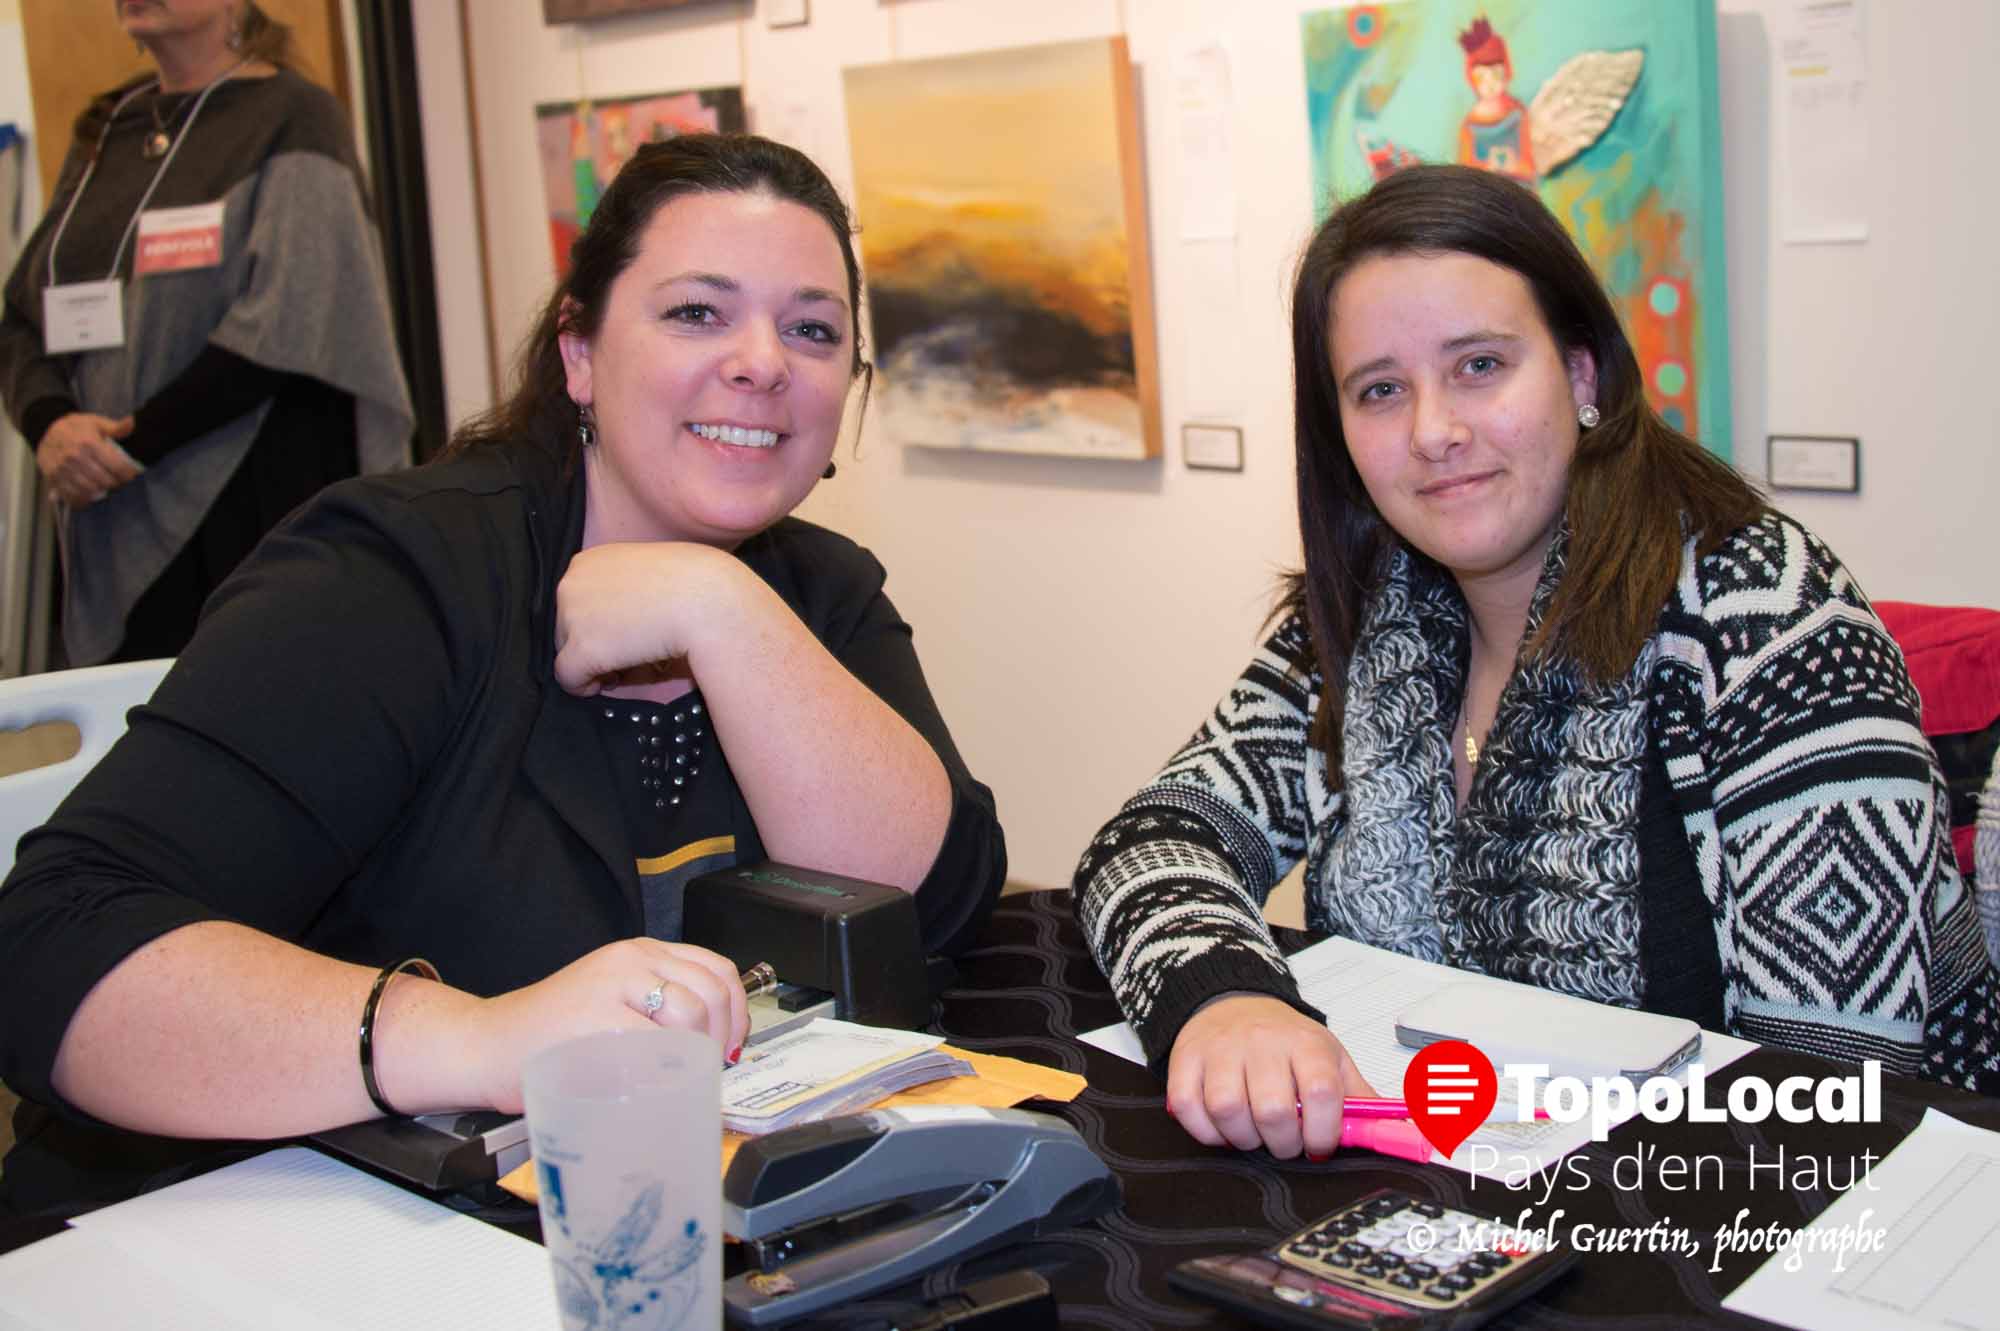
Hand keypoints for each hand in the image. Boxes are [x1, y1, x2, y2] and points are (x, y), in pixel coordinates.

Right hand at [35, 412, 138, 507]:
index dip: (129, 473)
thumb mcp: (96, 422)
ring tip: (105, 485)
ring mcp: (62, 469)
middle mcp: (75, 457)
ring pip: (92, 491)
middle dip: (116, 483)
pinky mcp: (53, 478)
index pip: (118, 467)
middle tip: (118, 480)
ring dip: (102, 491)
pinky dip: (84, 498)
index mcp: (88, 443)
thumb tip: (132, 423)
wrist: (45, 431)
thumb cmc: (75, 428)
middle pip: (106, 481)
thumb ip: (116, 427)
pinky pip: (73, 496)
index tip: (132, 474)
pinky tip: (90, 492)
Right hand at [466, 938, 748, 1112]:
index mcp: (640, 952)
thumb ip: (657, 1006)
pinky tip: (655, 1085)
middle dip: (723, 1039)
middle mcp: (632, 960)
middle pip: (712, 993)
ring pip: (692, 1014)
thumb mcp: (612, 1000)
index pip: (716, 969)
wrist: (485, 1044)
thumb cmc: (547, 1036)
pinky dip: (666, 1069)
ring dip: (698, 1054)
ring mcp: (614, 986)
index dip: (737, 1011)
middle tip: (710, 1069)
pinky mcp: (598, 1018)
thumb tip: (714, 1043)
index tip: (732, 1045)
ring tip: (682, 1077)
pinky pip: (656, 1043)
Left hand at [553, 542, 749, 695]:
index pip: (577, 600)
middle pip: (567, 626)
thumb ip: (625, 589)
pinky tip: (614, 682)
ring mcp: (573, 616)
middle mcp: (571, 583)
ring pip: (567, 652)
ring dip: (595, 662)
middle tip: (628, 652)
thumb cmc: (693, 583)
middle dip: (595, 642)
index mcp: (587, 561)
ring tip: (630, 663)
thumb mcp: (647, 572)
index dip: (598, 621)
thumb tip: (616, 625)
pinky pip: (569, 678)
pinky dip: (586, 686)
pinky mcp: (582, 649)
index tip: (622, 632)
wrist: (707, 600)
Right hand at [1165, 992, 1379, 1158]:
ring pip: (1228, 1110)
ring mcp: (1220, 1050)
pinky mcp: (1186, 1060)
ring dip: (1243, 1138)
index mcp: (1306, 1044)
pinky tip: (1222, 1127)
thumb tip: (1404, 1135)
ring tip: (1253, 1134)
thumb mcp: (1330, 1059)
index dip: (1323, 1132)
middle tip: (1285, 1143)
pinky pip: (1188, 1107)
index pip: (1320, 1092)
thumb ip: (1361, 1099)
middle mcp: (1262, 1043)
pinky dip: (1205, 1130)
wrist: (1231, 1003)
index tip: (1320, 1146)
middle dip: (1282, 1143)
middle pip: (1272, 1109)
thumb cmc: (1285, 1041)